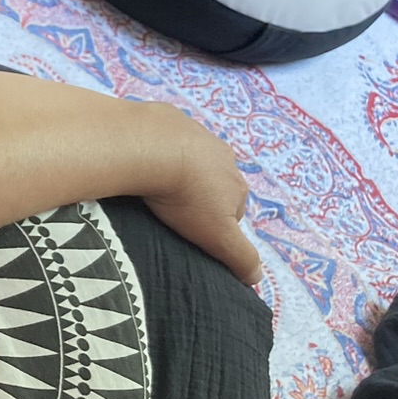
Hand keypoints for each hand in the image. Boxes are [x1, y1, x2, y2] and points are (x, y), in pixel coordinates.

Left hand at [137, 108, 263, 286]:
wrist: (152, 146)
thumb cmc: (186, 196)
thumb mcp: (218, 236)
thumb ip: (240, 257)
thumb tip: (257, 279)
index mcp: (236, 183)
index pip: (233, 211)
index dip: (214, 224)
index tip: (191, 232)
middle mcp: (222, 156)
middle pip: (213, 183)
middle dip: (197, 196)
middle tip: (170, 211)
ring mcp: (195, 134)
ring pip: (190, 160)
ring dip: (177, 172)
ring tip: (153, 188)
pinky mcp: (166, 120)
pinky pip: (163, 139)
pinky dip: (155, 150)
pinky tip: (140, 162)